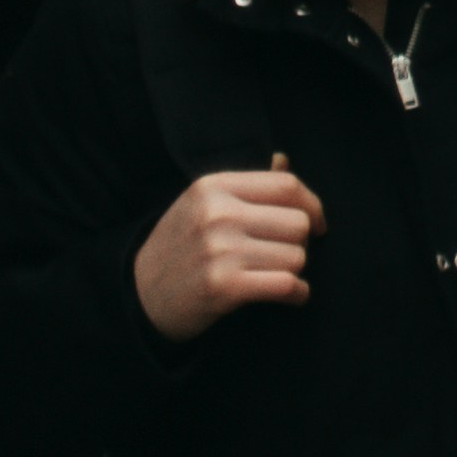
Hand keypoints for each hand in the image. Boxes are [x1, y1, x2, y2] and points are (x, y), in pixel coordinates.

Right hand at [134, 155, 321, 341]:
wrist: (138, 295)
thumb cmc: (179, 247)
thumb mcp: (202, 204)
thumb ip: (246, 184)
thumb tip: (284, 161)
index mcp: (214, 186)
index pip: (287, 186)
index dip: (312, 205)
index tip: (318, 223)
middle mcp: (218, 213)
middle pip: (298, 223)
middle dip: (300, 243)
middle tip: (284, 255)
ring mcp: (220, 250)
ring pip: (296, 256)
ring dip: (294, 271)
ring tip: (274, 275)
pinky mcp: (224, 286)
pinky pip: (287, 285)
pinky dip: (297, 293)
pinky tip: (292, 295)